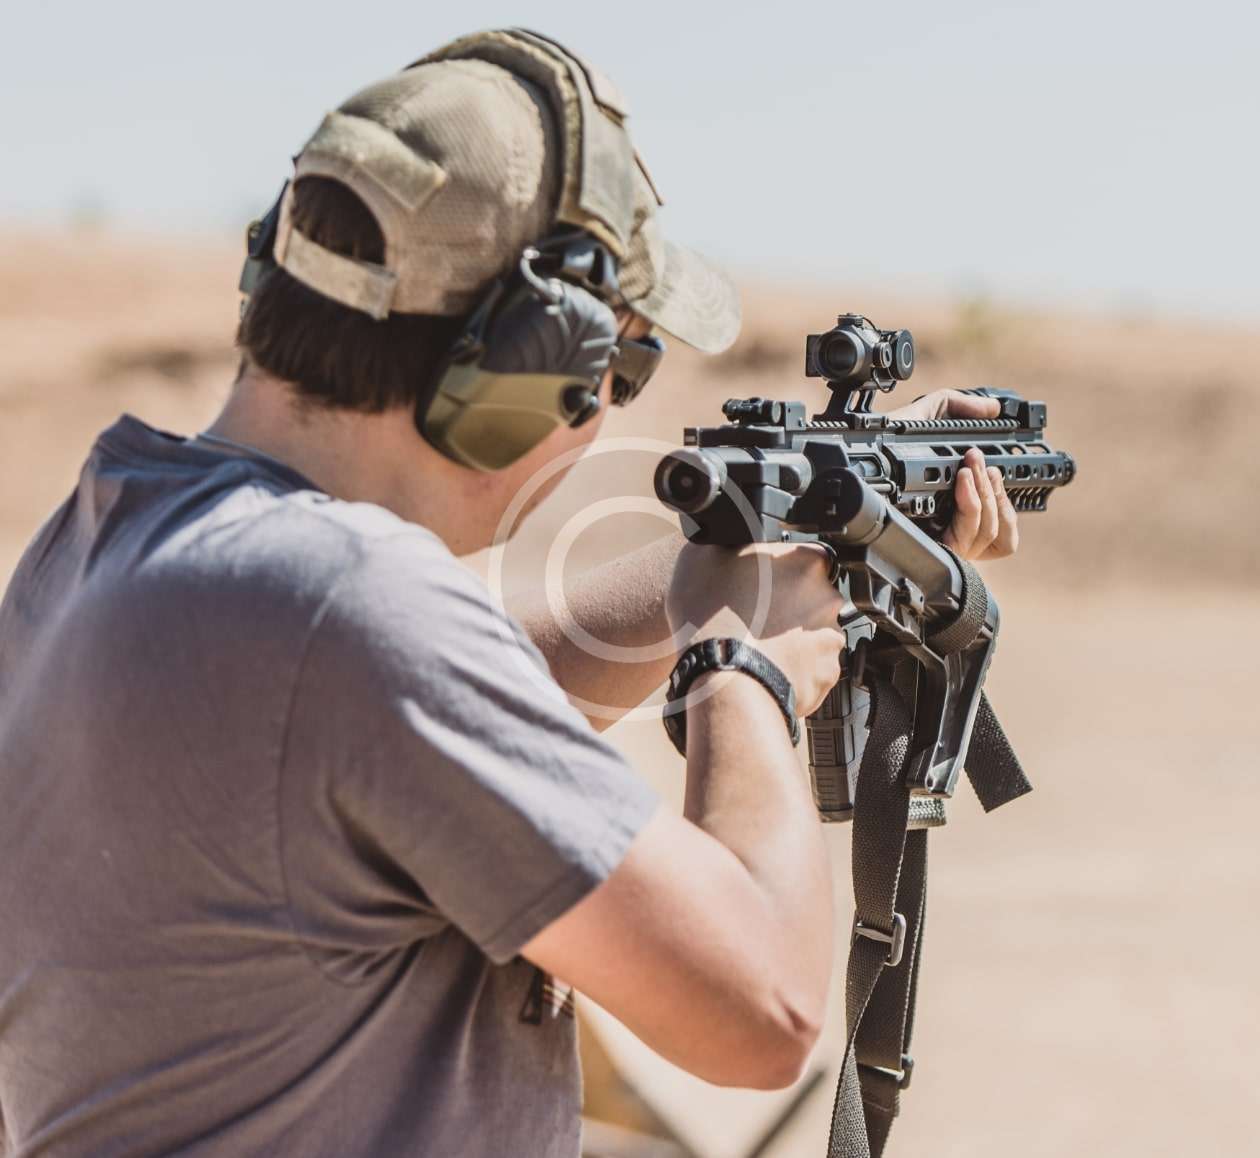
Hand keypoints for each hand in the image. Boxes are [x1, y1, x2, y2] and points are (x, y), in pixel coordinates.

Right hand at [666, 541, 844, 716]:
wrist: (724, 682)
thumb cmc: (712, 621)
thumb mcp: (699, 555)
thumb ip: (726, 537)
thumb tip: (729, 532)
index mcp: (804, 559)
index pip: (803, 554)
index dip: (778, 569)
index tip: (760, 583)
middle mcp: (827, 596)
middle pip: (810, 594)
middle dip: (787, 604)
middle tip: (754, 617)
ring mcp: (831, 637)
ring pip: (812, 632)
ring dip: (792, 637)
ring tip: (757, 647)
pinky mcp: (827, 673)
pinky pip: (813, 666)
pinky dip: (794, 668)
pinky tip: (767, 668)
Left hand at [885, 389, 1019, 561]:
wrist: (858, 458)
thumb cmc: (885, 443)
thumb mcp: (925, 416)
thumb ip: (959, 407)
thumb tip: (994, 408)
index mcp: (956, 508)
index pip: (1001, 523)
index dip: (1007, 499)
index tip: (1002, 468)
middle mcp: (951, 529)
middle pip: (999, 527)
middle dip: (995, 488)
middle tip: (978, 459)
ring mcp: (943, 540)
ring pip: (989, 532)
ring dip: (988, 494)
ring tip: (970, 467)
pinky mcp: (930, 545)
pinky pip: (967, 538)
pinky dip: (972, 507)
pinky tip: (961, 482)